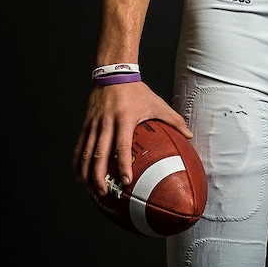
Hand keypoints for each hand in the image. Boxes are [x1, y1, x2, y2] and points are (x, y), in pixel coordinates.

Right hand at [71, 81, 191, 195]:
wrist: (114, 74)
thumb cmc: (137, 91)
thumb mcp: (157, 103)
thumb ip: (174, 120)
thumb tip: (190, 135)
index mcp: (125, 119)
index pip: (121, 146)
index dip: (123, 165)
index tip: (126, 181)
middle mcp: (106, 123)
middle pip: (99, 154)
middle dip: (100, 176)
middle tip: (105, 192)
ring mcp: (94, 125)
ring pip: (85, 153)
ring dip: (86, 173)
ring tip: (92, 190)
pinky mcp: (86, 125)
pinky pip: (79, 147)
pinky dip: (77, 163)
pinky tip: (80, 176)